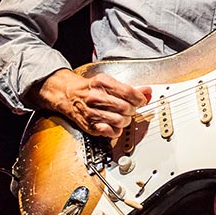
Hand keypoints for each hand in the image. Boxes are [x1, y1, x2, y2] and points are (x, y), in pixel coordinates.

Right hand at [28, 69, 151, 138]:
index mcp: (102, 83)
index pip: (129, 93)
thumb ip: (129, 88)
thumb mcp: (108, 82)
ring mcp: (92, 112)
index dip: (139, 99)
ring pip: (121, 121)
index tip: (141, 100)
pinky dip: (116, 130)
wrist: (68, 95)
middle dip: (133, 110)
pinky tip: (114, 124)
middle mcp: (96, 97)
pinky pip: (111, 132)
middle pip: (126, 108)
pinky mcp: (89, 125)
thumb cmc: (90, 88)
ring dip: (126, 120)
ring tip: (123, 116)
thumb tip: (147, 91)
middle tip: (131, 109)